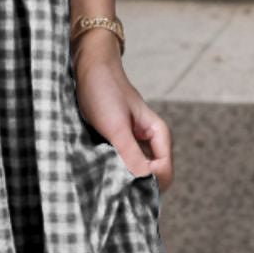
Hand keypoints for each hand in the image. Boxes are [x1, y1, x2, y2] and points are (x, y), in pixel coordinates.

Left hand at [72, 29, 173, 190]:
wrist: (89, 69)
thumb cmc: (105, 92)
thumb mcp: (116, 126)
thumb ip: (131, 154)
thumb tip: (143, 183)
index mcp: (159, 136)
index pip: (164, 173)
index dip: (148, 182)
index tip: (123, 181)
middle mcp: (152, 142)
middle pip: (153, 177)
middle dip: (136, 183)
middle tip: (111, 183)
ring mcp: (136, 144)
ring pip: (137, 173)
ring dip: (123, 178)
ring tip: (103, 174)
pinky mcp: (121, 143)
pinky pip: (123, 165)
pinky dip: (114, 170)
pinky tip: (99, 168)